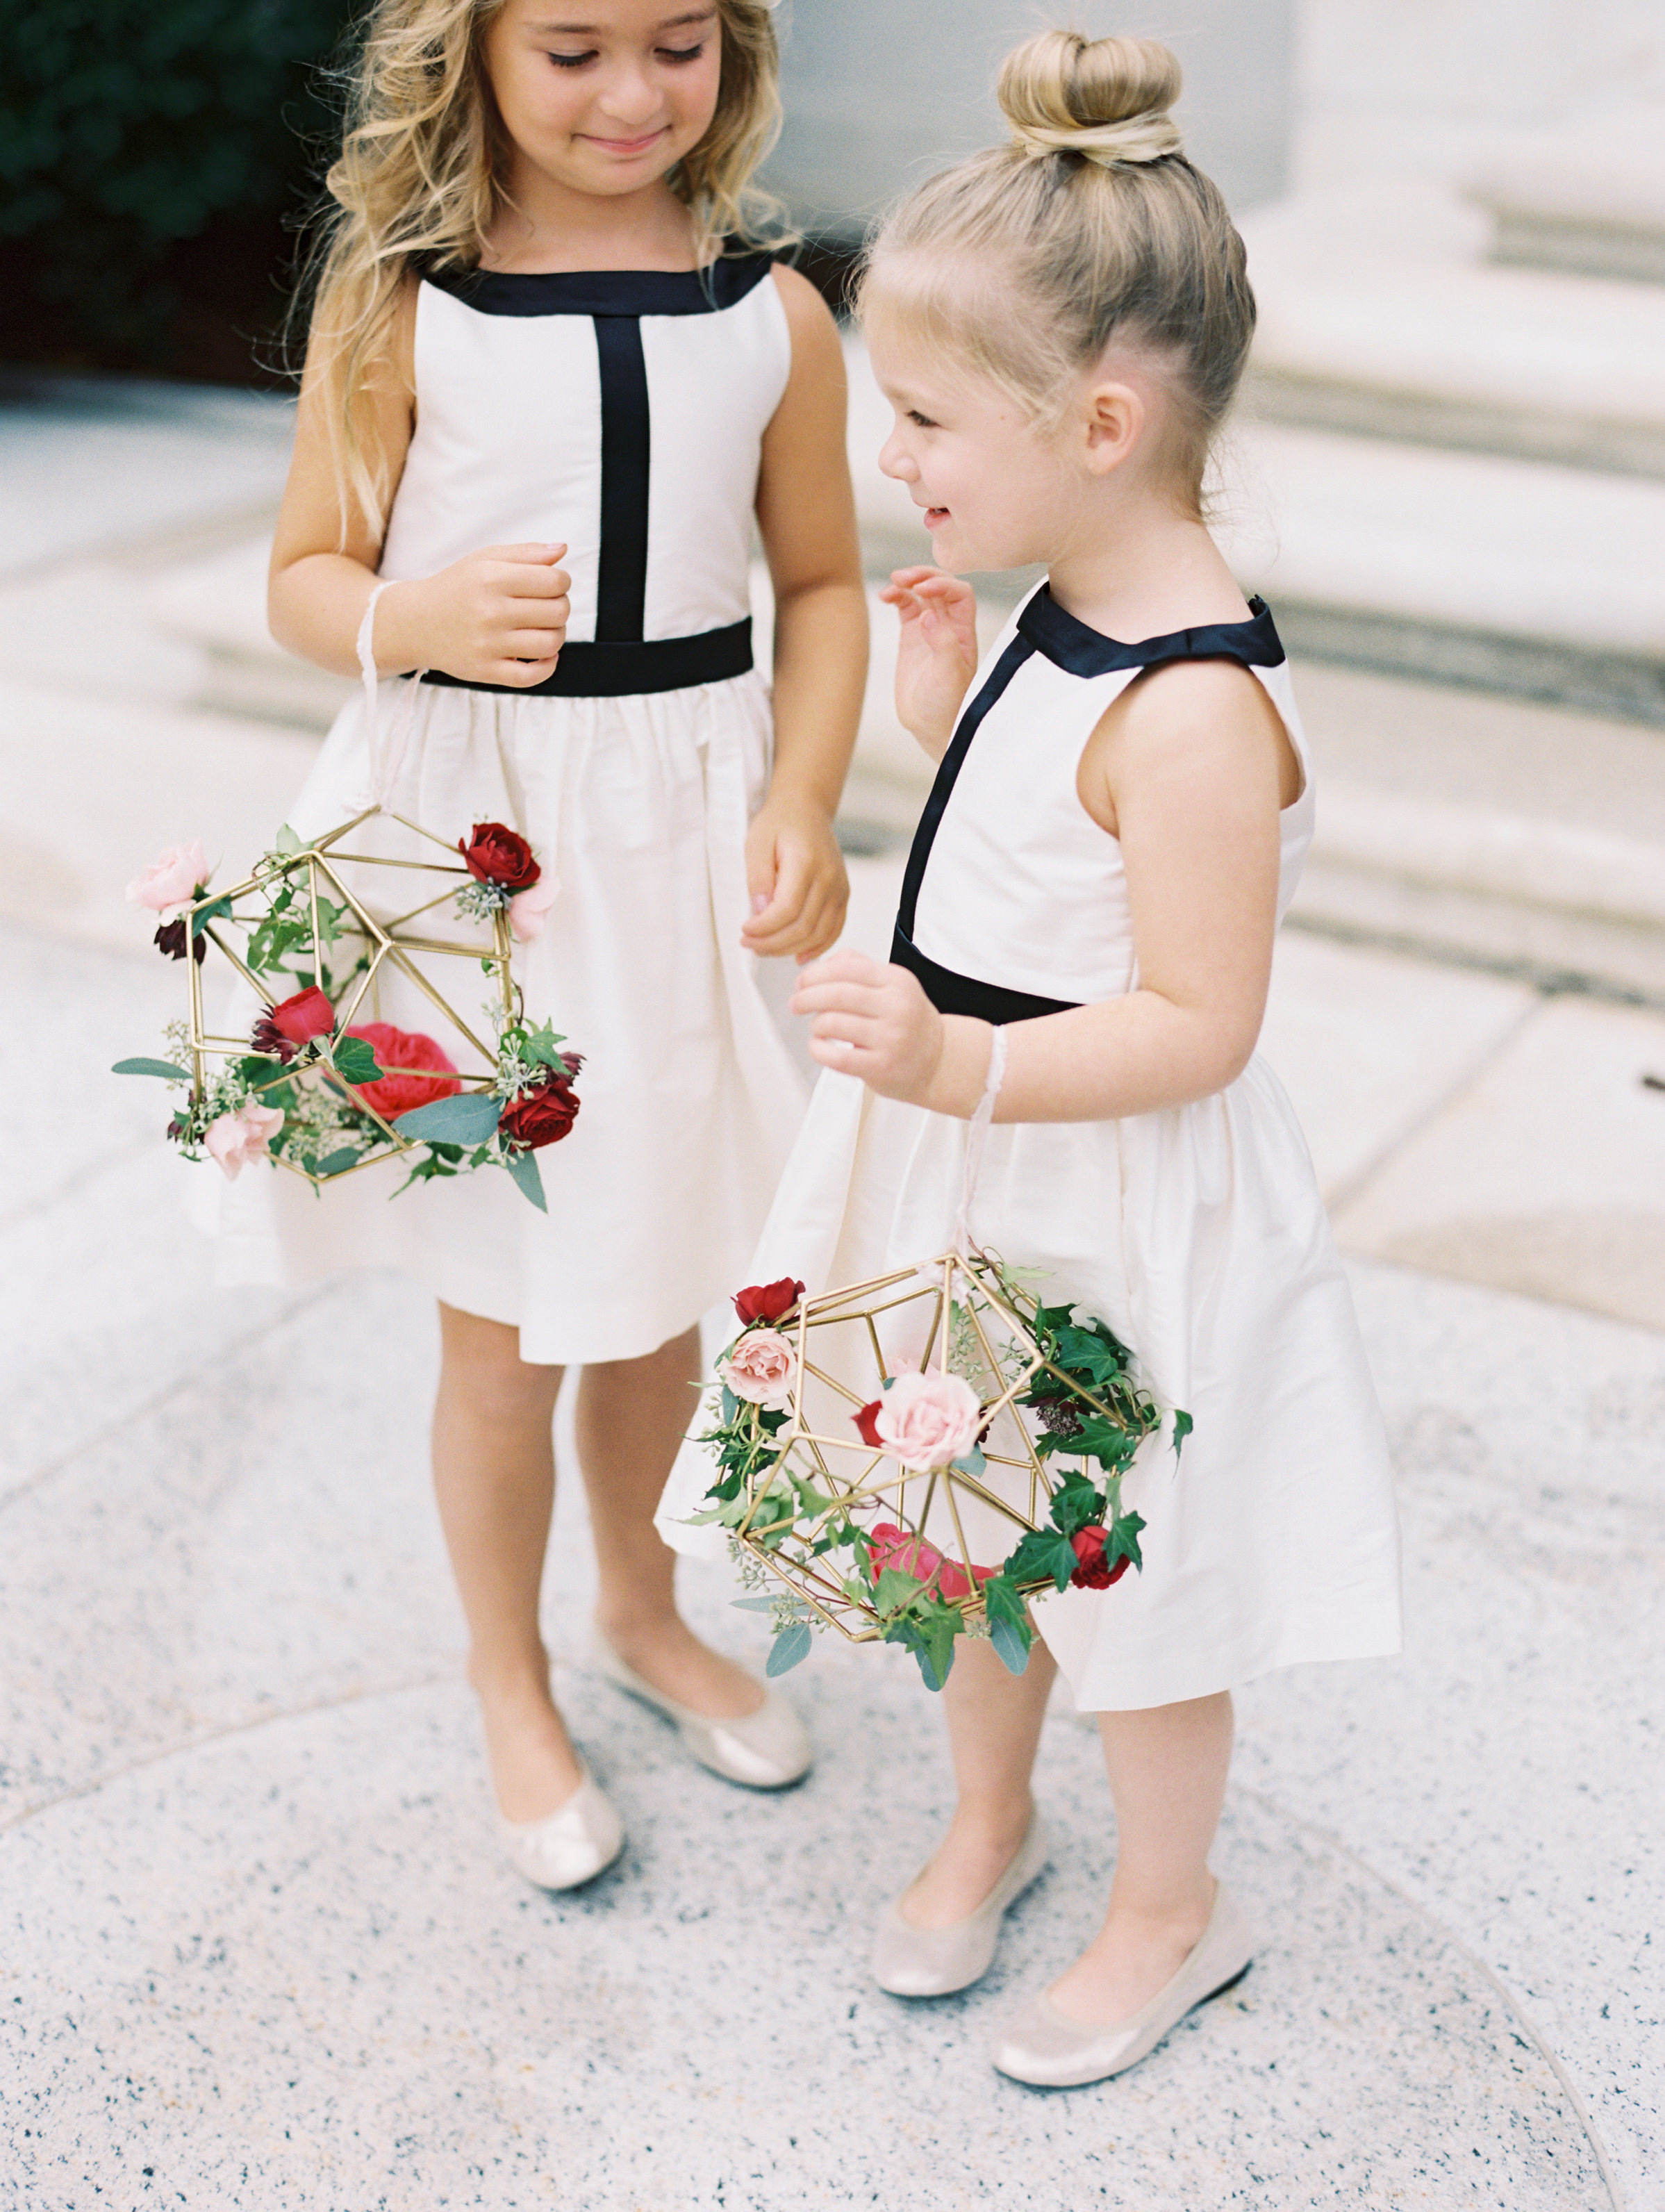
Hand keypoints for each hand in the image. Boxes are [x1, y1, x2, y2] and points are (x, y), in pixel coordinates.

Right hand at [381, 543, 569, 685]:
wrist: (416, 623)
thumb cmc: (458, 587)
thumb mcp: (485, 560)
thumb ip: (526, 553)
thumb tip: (563, 550)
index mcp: (491, 579)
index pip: (554, 581)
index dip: (562, 582)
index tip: (551, 584)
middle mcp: (489, 612)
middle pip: (558, 612)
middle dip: (561, 606)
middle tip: (546, 606)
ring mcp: (487, 645)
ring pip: (550, 643)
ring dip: (557, 634)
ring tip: (544, 628)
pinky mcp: (485, 671)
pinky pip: (532, 676)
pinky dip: (548, 666)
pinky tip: (544, 655)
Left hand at [741, 795, 848, 961]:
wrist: (807, 809)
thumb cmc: (779, 823)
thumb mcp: (756, 842)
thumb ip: (758, 877)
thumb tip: (760, 912)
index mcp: (806, 862)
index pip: (787, 909)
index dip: (764, 928)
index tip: (744, 930)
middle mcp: (829, 878)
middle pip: (803, 927)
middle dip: (771, 943)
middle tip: (748, 943)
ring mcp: (840, 889)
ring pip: (818, 934)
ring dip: (789, 949)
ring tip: (764, 948)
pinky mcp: (843, 896)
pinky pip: (834, 930)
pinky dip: (817, 948)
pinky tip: (797, 956)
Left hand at [790, 950, 944, 1100]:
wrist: (938, 1061)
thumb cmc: (910, 1023)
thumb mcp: (894, 985)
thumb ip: (861, 967)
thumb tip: (824, 963)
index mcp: (897, 981)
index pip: (848, 967)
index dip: (816, 973)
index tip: (802, 981)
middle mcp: (896, 1007)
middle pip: (837, 994)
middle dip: (806, 997)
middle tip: (796, 1003)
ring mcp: (891, 1038)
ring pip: (833, 1023)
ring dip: (815, 1024)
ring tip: (817, 1027)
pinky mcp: (882, 1067)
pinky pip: (838, 1056)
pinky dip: (818, 1049)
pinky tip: (819, 1046)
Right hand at [879, 567, 978, 753]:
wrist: (931, 727)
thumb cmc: (947, 706)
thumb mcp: (949, 677)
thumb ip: (943, 644)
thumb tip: (929, 614)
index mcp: (964, 633)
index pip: (960, 594)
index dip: (943, 584)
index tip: (923, 590)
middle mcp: (950, 627)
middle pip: (941, 586)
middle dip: (924, 576)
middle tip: (903, 577)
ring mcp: (930, 630)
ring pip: (922, 594)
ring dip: (909, 583)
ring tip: (893, 583)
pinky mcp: (912, 637)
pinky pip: (906, 607)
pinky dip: (896, 596)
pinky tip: (885, 596)